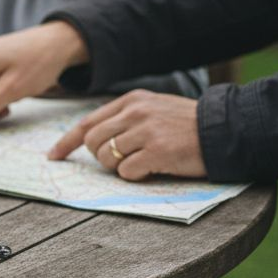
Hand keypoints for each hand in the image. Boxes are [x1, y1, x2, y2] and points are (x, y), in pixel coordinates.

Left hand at [48, 90, 206, 179]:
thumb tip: (90, 138)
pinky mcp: (157, 151)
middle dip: (102, 158)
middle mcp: (136, 112)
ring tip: (144, 161)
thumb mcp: (154, 109)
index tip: (53, 155)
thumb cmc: (187, 125)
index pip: (88, 122)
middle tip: (124, 160)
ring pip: (107, 158)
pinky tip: (154, 168)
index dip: (67, 142)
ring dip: (120, 167)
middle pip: (93, 143)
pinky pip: (126, 172)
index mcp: (132, 100)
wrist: (224, 130)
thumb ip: (124, 119)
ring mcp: (146, 131)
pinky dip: (136, 176)